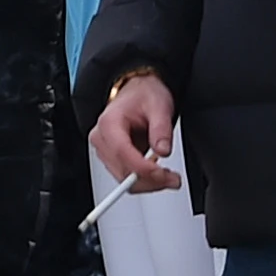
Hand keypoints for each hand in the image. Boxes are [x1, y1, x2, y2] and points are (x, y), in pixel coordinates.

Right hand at [89, 72, 182, 192]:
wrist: (137, 93)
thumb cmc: (143, 96)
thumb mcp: (159, 106)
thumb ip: (161, 128)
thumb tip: (162, 150)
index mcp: (109, 123)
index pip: (121, 152)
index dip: (142, 168)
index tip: (162, 174)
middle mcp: (102, 139)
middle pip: (122, 171)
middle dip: (150, 180)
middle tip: (173, 179)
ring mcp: (106, 151)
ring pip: (124, 179)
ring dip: (148, 183)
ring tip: (170, 177)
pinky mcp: (113, 160)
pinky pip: (127, 178)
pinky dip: (145, 181)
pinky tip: (158, 174)